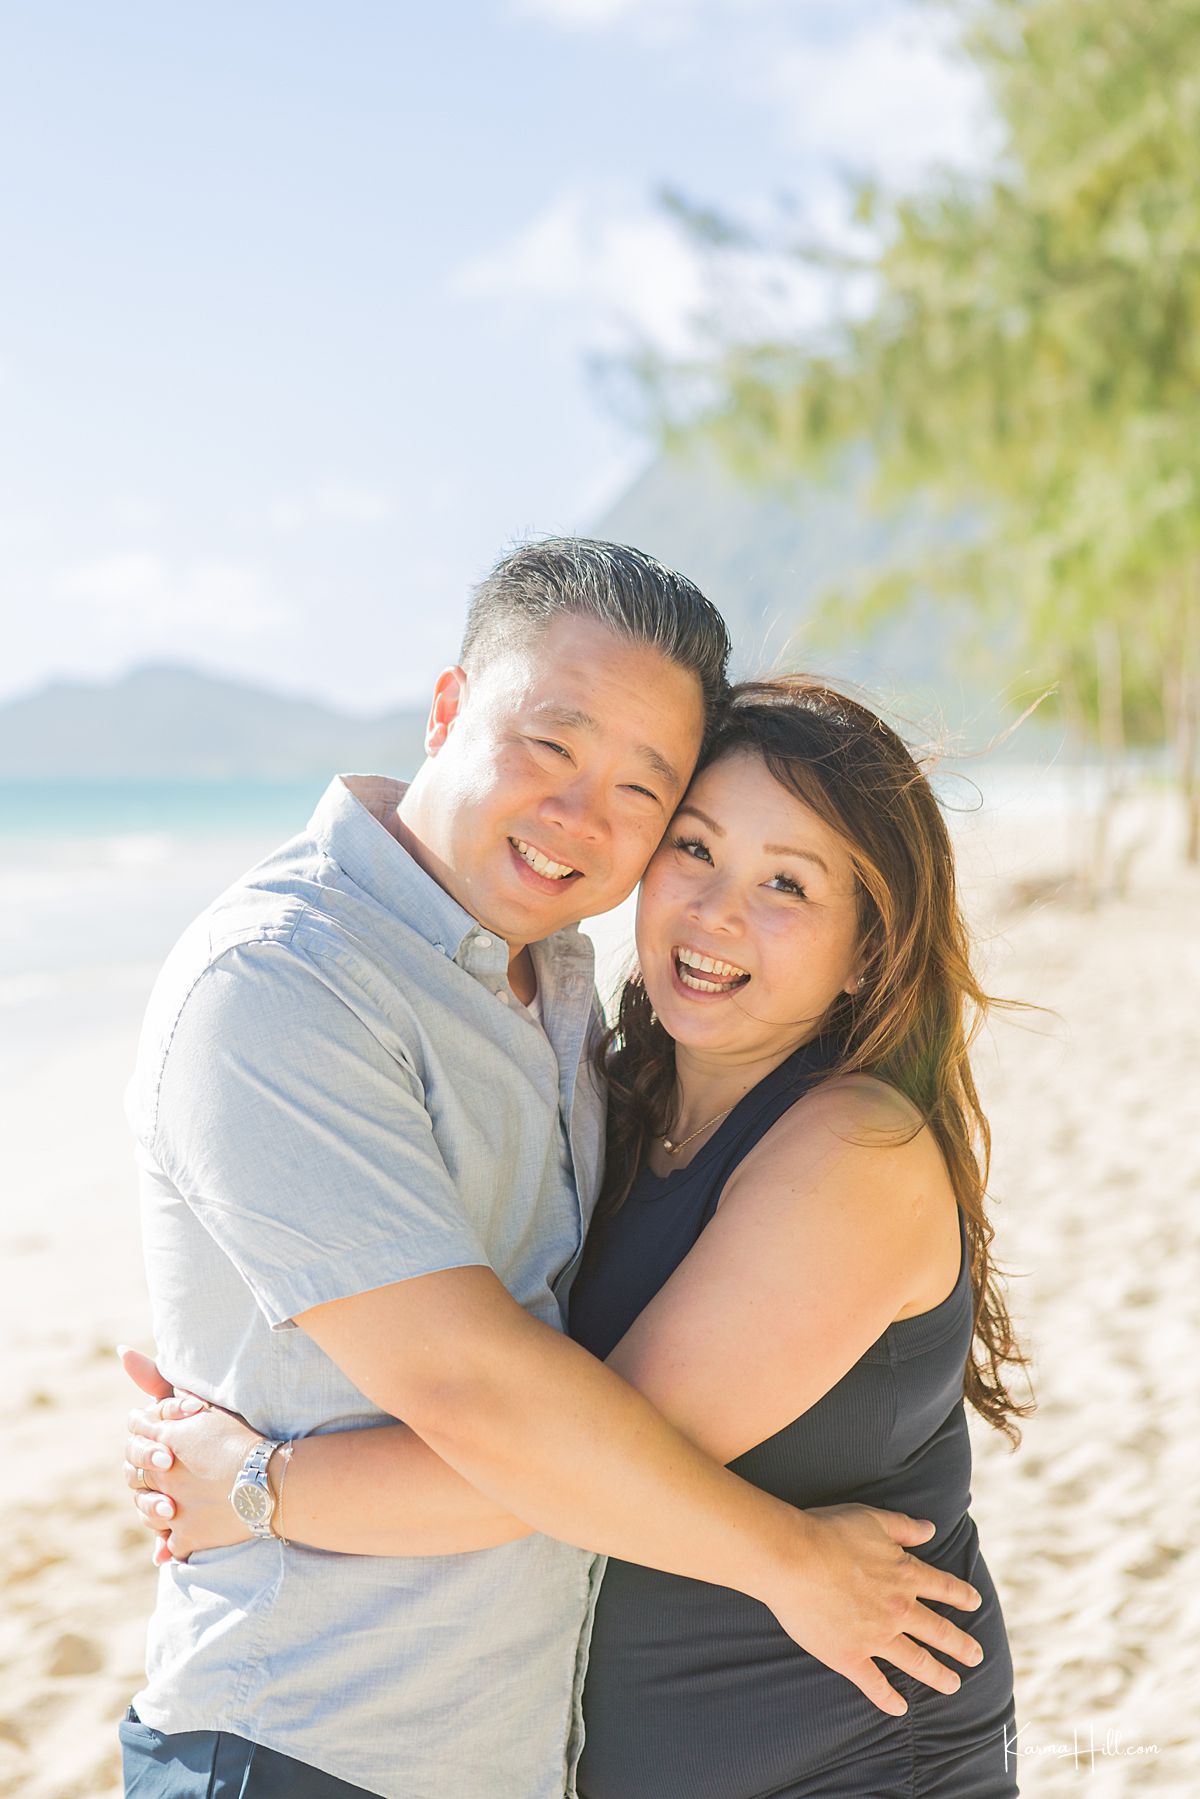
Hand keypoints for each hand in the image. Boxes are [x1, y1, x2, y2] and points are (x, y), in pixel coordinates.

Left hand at [118, 1347, 258, 1562]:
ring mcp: (172, 1509)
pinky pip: (170, 1543)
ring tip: (170, 1503)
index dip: (144, 1429)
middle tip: (162, 1467)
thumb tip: (121, 1351)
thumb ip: (163, 1383)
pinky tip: (174, 1543)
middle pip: (135, 1471)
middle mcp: (160, 1475)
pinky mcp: (185, 1536)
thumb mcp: (204, 1405)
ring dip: (154, 1505)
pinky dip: (170, 1545)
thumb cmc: (243, 1438)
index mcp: (164, 1441)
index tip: (151, 1429)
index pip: (138, 1431)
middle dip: (145, 1467)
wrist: (269, 1481)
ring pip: (147, 1509)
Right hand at [765, 1503, 984, 1714]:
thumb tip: (932, 1529)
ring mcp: (875, 1637)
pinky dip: (888, 1700)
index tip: (975, 1604)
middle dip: (961, 1646)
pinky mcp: (849, 1656)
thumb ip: (904, 1526)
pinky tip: (900, 1709)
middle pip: (938, 1631)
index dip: (962, 1595)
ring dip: (938, 1676)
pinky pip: (874, 1684)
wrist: (793, 1558)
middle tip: (977, 1657)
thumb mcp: (872, 1518)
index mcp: (905, 1574)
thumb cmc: (829, 1531)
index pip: (943, 1587)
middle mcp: (898, 1609)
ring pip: (916, 1661)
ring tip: (953, 1685)